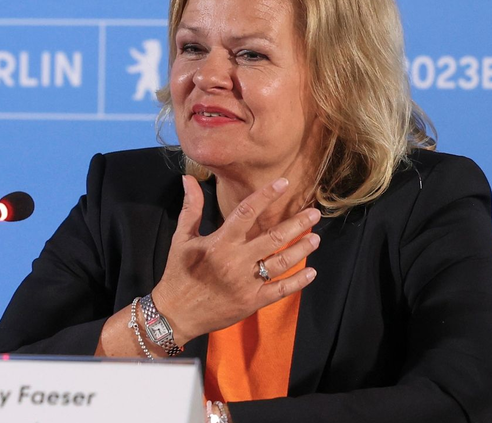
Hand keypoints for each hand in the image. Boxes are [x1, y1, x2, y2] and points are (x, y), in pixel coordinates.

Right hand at [151, 175, 320, 346]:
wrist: (175, 312)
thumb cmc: (178, 273)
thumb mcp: (181, 238)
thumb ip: (191, 208)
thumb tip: (189, 179)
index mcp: (219, 243)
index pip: (246, 212)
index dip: (266, 196)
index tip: (284, 183)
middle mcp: (236, 261)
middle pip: (273, 238)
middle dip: (296, 224)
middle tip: (314, 213)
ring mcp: (246, 283)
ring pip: (281, 263)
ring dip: (301, 249)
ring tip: (315, 238)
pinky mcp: (252, 302)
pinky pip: (280, 290)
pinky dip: (298, 282)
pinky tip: (311, 272)